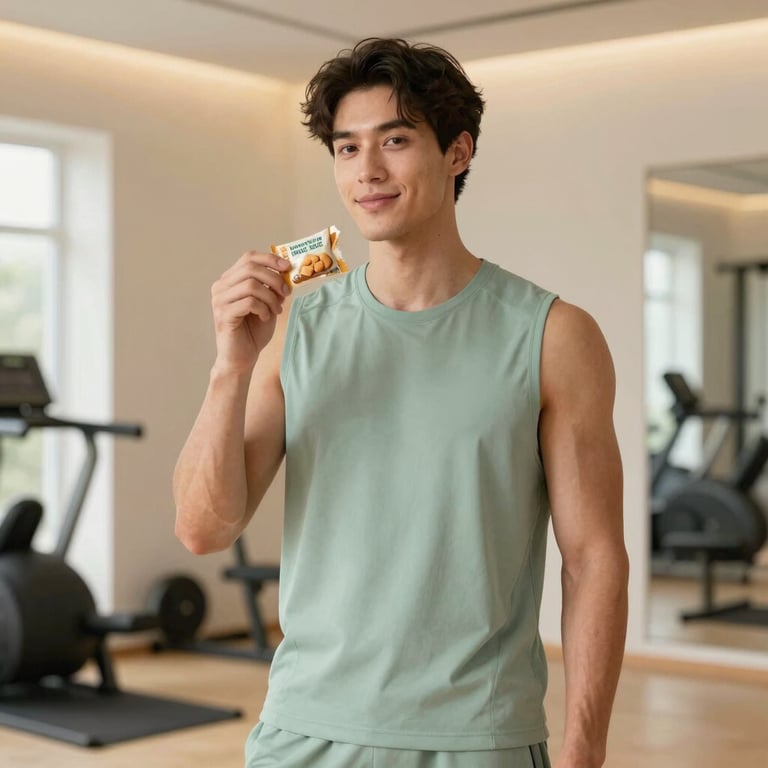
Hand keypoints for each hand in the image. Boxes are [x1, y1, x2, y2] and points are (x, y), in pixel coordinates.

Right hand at [210, 251, 290, 372]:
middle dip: (274, 279)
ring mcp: (220, 300)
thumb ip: (273, 288)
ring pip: (251, 285)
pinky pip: (249, 302)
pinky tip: (265, 318)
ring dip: (270, 297)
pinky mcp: (223, 314)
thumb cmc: (253, 331)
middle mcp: (221, 287)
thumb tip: (285, 271)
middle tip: (286, 294)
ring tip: (275, 310)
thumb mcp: (268, 304)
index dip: (269, 259)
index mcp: (230, 280)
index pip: (248, 257)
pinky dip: (263, 309)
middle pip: (251, 268)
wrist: (242, 357)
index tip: (287, 266)